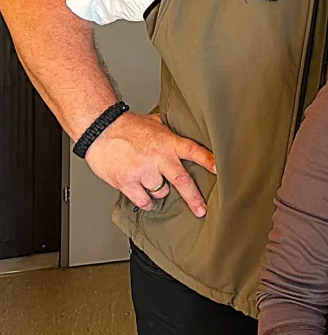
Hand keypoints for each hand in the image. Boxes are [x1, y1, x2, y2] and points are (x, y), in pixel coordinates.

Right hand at [83, 112, 215, 217]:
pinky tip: (146, 199)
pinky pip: (143, 200)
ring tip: (153, 182)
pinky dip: (147, 202)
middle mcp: (158, 158)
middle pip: (182, 181)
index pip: (194, 152)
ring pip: (161, 192)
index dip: (209, 161)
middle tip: (202, 210)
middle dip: (194, 198)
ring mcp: (143, 171)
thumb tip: (187, 133)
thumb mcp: (156, 124)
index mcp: (168, 142)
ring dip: (160, 192)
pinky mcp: (127, 182)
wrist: (100, 129)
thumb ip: (171, 134)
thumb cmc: (127, 126)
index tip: (221, 170)